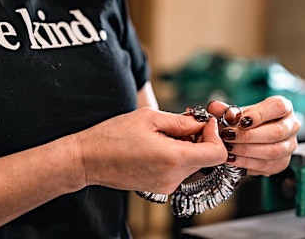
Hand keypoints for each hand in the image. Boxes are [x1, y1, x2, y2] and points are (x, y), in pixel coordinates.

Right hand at [72, 107, 227, 193]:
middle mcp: (174, 177)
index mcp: (174, 159)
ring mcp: (167, 185)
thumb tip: (203, 123)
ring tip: (166, 133)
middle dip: (200, 138)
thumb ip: (182, 121)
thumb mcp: (150, 118)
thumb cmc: (113, 136)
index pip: (217, 153)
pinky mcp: (160, 187)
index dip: (214, 135)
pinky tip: (159, 144)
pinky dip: (177, 156)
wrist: (88, 160)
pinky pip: (180, 170)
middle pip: (206, 158)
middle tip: (183, 122)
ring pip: (194, 163)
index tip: (203, 122)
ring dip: (188, 146)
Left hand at [207, 96, 299, 175]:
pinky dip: (248, 163)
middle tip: (229, 137)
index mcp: (284, 107)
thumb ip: (227, 110)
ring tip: (229, 149)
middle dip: (249, 136)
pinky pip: (267, 165)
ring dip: (247, 151)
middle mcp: (291, 125)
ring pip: (273, 151)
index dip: (259, 114)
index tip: (241, 121)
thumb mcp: (239, 113)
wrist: (255, 137)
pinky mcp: (283, 162)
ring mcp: (289, 145)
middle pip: (276, 132)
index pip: (278, 107)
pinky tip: (234, 159)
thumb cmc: (249, 122)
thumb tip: (214, 107)